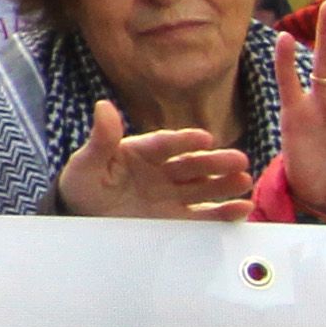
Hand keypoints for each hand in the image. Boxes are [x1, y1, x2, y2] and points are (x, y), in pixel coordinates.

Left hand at [53, 100, 255, 220]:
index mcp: (141, 151)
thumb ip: (100, 140)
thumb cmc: (83, 186)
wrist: (81, 220)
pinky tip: (242, 208)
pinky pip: (203, 215)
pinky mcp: (176, 219)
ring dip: (225, 184)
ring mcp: (171, 195)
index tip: (204, 138)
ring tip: (244, 180)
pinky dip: (223, 213)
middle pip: (191, 165)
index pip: (166, 144)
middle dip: (215, 162)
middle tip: (239, 160)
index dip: (185, 140)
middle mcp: (162, 171)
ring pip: (203, 187)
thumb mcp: (86, 164)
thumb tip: (103, 106)